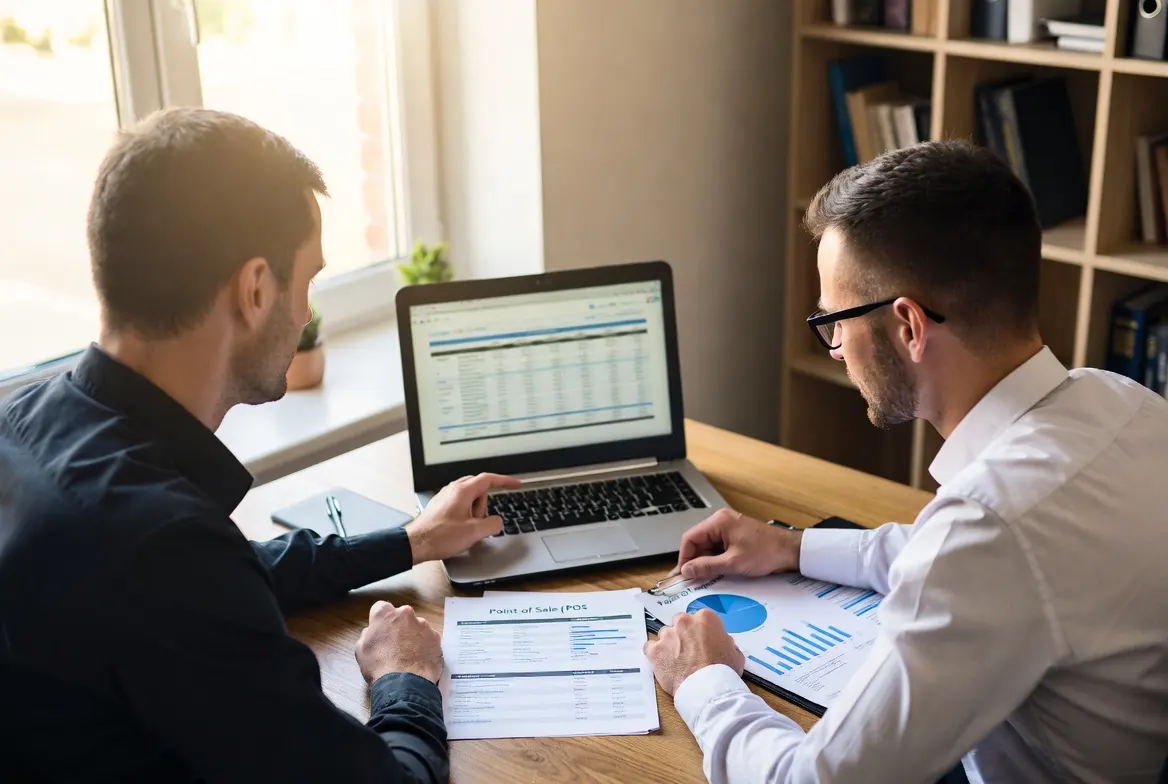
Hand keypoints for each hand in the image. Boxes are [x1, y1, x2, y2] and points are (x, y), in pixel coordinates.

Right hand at [355, 601, 442, 683]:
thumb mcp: (361, 650)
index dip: (379, 621)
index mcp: (385, 614)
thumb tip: (373, 632)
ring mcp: (423, 624)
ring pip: (416, 626)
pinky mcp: (436, 637)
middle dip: (398, 627)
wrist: (404, 684)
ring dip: (412, 636)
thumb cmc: (379, 666)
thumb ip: (368, 634)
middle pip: (401, 616)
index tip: (380, 632)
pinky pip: (428, 638)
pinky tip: (419, 659)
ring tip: (408, 655)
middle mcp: (406, 614)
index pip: (380, 608)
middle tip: (394, 645)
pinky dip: (425, 645)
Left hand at [406, 473, 521, 563]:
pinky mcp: (440, 506)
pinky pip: (460, 505)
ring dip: (474, 512)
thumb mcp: (474, 532)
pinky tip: (458, 530)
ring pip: (470, 498)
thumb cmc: (440, 536)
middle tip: (479, 522)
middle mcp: (453, 489)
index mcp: (463, 491)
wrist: (416, 544)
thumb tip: (497, 522)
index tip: (516, 484)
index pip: (489, 479)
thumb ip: (493, 524)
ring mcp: (445, 497)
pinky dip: (465, 515)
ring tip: (464, 529)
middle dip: (484, 505)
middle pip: (480, 490)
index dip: (505, 481)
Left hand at [644, 609, 744, 695]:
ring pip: (665, 635)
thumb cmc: (723, 671)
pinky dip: (655, 654)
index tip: (702, 642)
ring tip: (677, 661)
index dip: (701, 632)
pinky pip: (650, 648)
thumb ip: (726, 643)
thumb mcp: (735, 653)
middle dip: (683, 634)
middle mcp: (684, 621)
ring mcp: (667, 635)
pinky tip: (663, 663)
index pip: (700, 619)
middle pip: (680, 623)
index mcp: (705, 618)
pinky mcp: (655, 650)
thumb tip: (723, 643)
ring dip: (669, 644)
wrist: (707, 688)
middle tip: (689, 651)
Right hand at [674, 508, 801, 580]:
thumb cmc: (767, 552)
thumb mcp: (733, 563)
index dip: (684, 557)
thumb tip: (687, 570)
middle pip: (698, 542)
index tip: (682, 574)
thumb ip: (707, 566)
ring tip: (703, 578)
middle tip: (690, 579)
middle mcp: (721, 521)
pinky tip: (715, 572)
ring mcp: (728, 528)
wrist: (791, 551)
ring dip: (705, 562)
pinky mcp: (735, 537)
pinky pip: (718, 548)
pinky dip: (715, 560)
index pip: (690, 538)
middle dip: (694, 561)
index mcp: (718, 522)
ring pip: (707, 547)